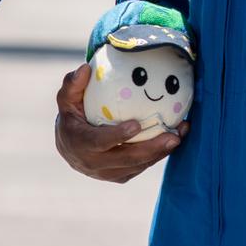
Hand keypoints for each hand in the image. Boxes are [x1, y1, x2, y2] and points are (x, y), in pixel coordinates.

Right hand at [55, 62, 188, 182]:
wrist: (69, 147)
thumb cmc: (71, 116)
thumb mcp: (66, 99)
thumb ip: (72, 84)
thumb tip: (84, 68)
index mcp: (79, 143)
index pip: (99, 142)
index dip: (117, 136)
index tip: (137, 124)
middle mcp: (93, 163)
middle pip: (126, 159)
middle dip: (151, 149)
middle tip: (173, 136)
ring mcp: (107, 174)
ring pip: (137, 166)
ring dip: (160, 153)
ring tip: (179, 136)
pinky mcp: (119, 177)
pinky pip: (141, 168)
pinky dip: (157, 156)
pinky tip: (173, 140)